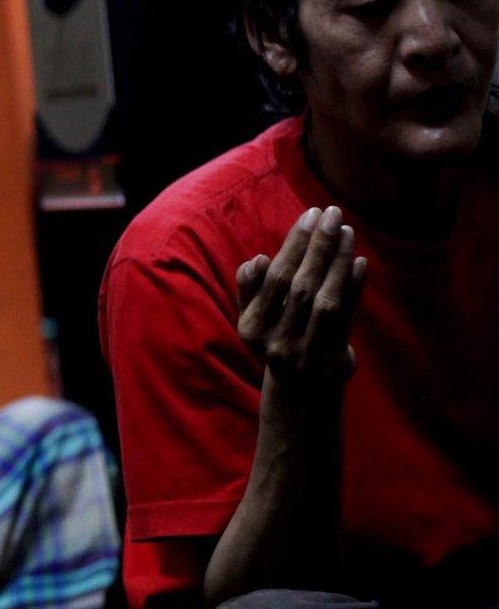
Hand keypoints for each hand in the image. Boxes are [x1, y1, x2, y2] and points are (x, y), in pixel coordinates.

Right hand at [235, 205, 365, 396]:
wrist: (300, 395)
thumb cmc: (276, 342)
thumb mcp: (252, 321)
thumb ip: (250, 290)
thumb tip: (257, 260)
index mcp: (252, 327)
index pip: (274, 278)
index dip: (293, 245)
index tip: (310, 216)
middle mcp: (276, 341)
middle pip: (300, 285)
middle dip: (318, 246)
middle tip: (331, 213)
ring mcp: (306, 352)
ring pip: (324, 300)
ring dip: (337, 262)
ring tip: (346, 231)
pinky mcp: (333, 358)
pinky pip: (345, 317)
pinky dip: (353, 288)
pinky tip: (358, 262)